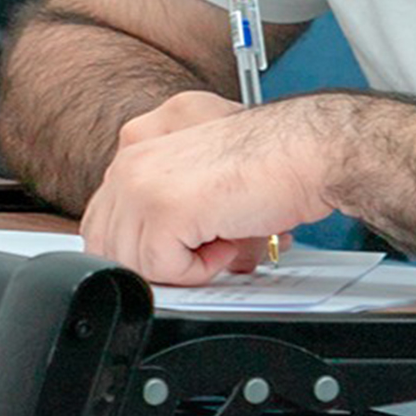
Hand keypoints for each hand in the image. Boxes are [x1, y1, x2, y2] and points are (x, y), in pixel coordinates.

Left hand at [79, 91, 336, 285]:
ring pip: (132, 262)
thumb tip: (140, 256)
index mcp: (138, 143)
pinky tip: (226, 241)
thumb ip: (162, 202)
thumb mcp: (200, 176)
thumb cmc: (271, 162)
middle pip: (108, 243)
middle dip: (156, 261)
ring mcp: (142, 182)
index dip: (143, 245)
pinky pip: (161, 271)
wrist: (309, 151)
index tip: (183, 244)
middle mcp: (131, 156)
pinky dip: (198, 271)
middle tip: (203, 248)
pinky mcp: (163, 209)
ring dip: (180, 267)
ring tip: (221, 240)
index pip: (105, 216)